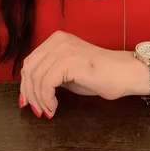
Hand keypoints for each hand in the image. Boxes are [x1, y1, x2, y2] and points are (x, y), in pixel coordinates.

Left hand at [19, 31, 139, 117]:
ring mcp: (63, 49)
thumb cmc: (101, 74)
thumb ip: (51, 73)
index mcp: (56, 40)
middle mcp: (58, 40)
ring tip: (48, 111)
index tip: (28, 101)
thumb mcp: (69, 71)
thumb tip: (31, 90)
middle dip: (30, 93)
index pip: (30, 62)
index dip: (26, 84)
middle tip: (37, 110)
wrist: (123, 73)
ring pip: (36, 78)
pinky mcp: (68, 61)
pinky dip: (46, 99)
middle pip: (30, 69)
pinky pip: (46, 84)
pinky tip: (54, 107)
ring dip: (39, 99)